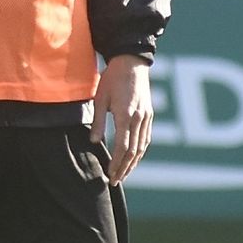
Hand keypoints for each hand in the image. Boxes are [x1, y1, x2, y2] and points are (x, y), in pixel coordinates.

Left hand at [90, 54, 152, 184]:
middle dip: (124, 168)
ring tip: (124, 174)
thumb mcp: (100, 98)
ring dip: (133, 162)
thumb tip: (94, 142)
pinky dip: (140, 151)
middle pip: (133, 151)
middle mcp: (139, 118)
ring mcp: (146, 117)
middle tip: (115, 181)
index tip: (110, 174)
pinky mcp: (149, 114)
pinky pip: (146, 138)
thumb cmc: (112, 78)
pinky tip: (134, 158)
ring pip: (142, 146)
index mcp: (126, 115)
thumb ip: (98, 121)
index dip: (116, 163)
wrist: (131, 62)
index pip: (122, 147)